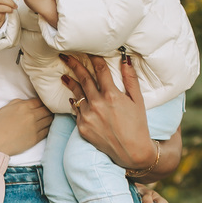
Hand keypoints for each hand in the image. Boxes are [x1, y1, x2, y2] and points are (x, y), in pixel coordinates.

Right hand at [0, 98, 51, 155]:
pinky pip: (46, 131)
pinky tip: (45, 127)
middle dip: (48, 109)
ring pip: (49, 120)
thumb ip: (17, 103)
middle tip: (48, 110)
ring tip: (48, 118)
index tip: (43, 103)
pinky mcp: (35, 138)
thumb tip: (26, 102)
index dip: (42, 101)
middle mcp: (31, 115)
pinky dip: (47, 128)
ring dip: (49, 118)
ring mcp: (34, 127)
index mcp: (23, 106)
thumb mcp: (4, 109)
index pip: (39, 101)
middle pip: (46, 110)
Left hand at [61, 53, 181, 179]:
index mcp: (112, 95)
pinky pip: (75, 110)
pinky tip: (72, 97)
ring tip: (63, 75)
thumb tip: (126, 59)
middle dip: (74, 65)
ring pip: (76, 94)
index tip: (87, 50)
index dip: (94, 58)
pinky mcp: (82, 127)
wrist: (132, 152)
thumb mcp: (138, 101)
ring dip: (70, 82)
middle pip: (83, 78)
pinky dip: (74, 102)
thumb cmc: (138, 125)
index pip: (100, 70)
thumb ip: (130, 79)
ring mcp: (88, 116)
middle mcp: (97, 104)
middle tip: (65, 56)